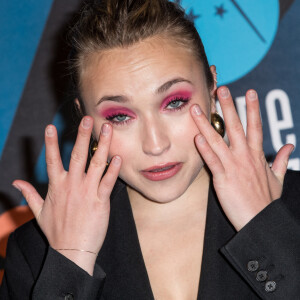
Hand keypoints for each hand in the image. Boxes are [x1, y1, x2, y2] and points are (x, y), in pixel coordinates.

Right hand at [12, 117, 120, 273]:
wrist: (72, 252)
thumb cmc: (57, 232)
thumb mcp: (38, 212)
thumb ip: (30, 194)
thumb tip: (16, 182)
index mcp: (56, 186)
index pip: (51, 160)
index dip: (50, 143)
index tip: (50, 127)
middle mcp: (72, 185)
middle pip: (77, 155)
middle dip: (82, 135)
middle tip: (88, 119)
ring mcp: (87, 192)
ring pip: (96, 164)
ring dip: (102, 145)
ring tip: (108, 129)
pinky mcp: (101, 201)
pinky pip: (108, 182)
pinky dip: (113, 169)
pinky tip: (118, 157)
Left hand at [191, 87, 293, 230]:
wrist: (260, 221)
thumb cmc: (266, 201)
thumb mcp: (278, 179)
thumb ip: (281, 160)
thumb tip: (291, 147)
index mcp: (257, 156)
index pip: (255, 127)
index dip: (253, 109)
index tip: (250, 92)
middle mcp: (245, 157)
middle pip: (236, 126)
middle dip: (229, 106)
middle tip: (222, 89)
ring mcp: (233, 166)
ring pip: (218, 140)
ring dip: (206, 123)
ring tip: (197, 109)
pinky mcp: (223, 178)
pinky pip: (212, 160)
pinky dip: (204, 149)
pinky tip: (197, 137)